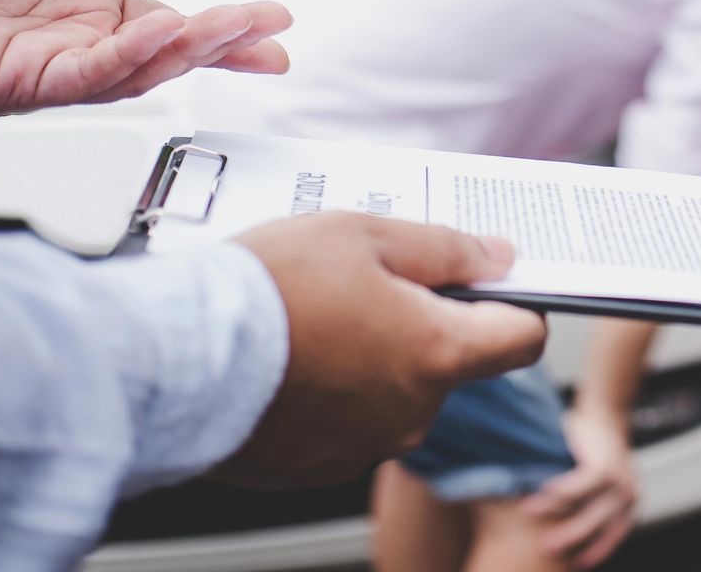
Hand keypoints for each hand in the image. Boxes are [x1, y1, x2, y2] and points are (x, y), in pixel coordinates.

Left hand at [0, 0, 291, 112]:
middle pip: (168, 57)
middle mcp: (75, 47)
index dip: (226, 28)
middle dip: (226, 46)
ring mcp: (49, 71)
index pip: (173, 26)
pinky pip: (87, 78)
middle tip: (275, 37)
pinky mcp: (17, 86)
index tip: (275, 23)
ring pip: (137, 73)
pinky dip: (132, 57)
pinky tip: (165, 32)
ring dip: (192, 51)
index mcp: (88, 9)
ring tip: (238, 25)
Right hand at [220, 213, 547, 486]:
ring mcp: (364, 445)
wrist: (175, 359)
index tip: (491, 280)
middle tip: (369, 280)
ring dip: (374, 355)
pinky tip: (292, 356)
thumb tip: (500, 257)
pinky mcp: (315, 465)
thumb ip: (445, 248)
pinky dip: (332, 391)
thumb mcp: (366, 235)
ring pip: (396, 390)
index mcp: (437, 354)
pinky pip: (347, 420)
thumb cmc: (269, 290)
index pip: (524, 338)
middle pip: (451, 361)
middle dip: (424, 320)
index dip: (517, 303)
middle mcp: (412, 412)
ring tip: (317, 315)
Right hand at [523, 405, 637, 567]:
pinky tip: (541, 488)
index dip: (595, 552)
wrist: (605, 413)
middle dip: (570, 539)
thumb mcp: (597, 485)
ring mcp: (619, 479)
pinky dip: (560, 489)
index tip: (574, 565)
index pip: (611, 536)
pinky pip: (580, 483)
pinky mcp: (606, 464)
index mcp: (629, 506)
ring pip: (585, 507)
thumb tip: (558, 532)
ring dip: (554, 512)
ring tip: (528, 512)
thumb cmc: (594, 455)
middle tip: (546, 548)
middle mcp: (628, 495)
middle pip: (596, 527)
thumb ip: (586, 506)